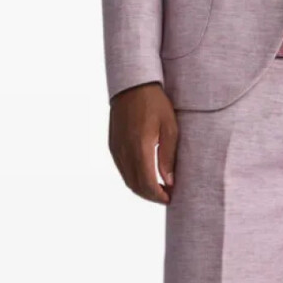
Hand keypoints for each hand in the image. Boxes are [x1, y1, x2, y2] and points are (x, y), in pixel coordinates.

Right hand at [108, 82, 177, 203]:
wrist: (132, 85)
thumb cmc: (155, 103)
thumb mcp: (170, 127)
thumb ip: (168, 156)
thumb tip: (169, 181)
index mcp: (139, 147)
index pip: (147, 183)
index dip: (158, 195)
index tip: (170, 198)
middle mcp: (124, 151)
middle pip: (136, 186)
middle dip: (151, 196)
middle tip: (167, 196)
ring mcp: (116, 149)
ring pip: (127, 180)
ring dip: (142, 189)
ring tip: (159, 188)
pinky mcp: (112, 146)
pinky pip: (122, 169)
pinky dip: (134, 178)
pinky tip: (146, 175)